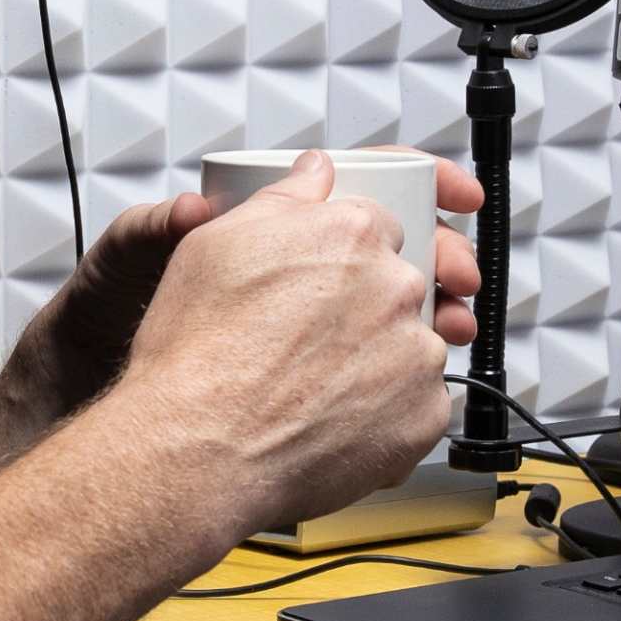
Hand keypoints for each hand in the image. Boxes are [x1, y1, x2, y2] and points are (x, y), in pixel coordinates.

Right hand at [106, 150, 478, 540]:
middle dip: (363, 311)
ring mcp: (416, 354)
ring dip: (376, 364)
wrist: (201, 451)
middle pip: (398, 287)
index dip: (345, 260)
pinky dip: (386, 415)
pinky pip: (417, 407)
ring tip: (312, 390)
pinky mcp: (423, 416)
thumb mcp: (217, 243)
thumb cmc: (198, 353)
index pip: (378, 229)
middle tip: (309, 345)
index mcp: (352, 234)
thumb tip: (316, 170)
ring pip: (410, 349)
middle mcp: (395, 287)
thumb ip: (285, 197)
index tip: (324, 288)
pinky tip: (332, 421)